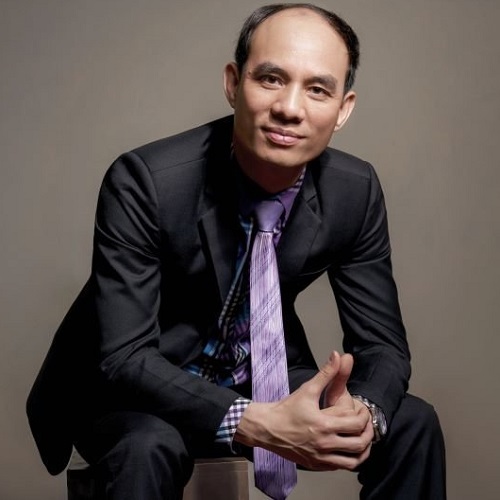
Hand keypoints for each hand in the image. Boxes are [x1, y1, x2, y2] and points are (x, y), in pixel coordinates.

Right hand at [234, 351, 372, 470]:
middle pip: (359, 444)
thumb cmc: (286, 408)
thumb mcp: (307, 389)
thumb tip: (337, 355)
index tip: (363, 411)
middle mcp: (324, 445)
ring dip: (362, 451)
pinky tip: (347, 448)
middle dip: (368, 434)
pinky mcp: (316, 465)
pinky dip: (349, 460)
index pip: (356, 424)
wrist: (266, 428)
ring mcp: (320, 458)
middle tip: (366, 425)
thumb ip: (326, 373)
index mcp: (324, 425)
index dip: (364, 417)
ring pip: (353, 461)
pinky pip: (340, 467)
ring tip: (362, 439)